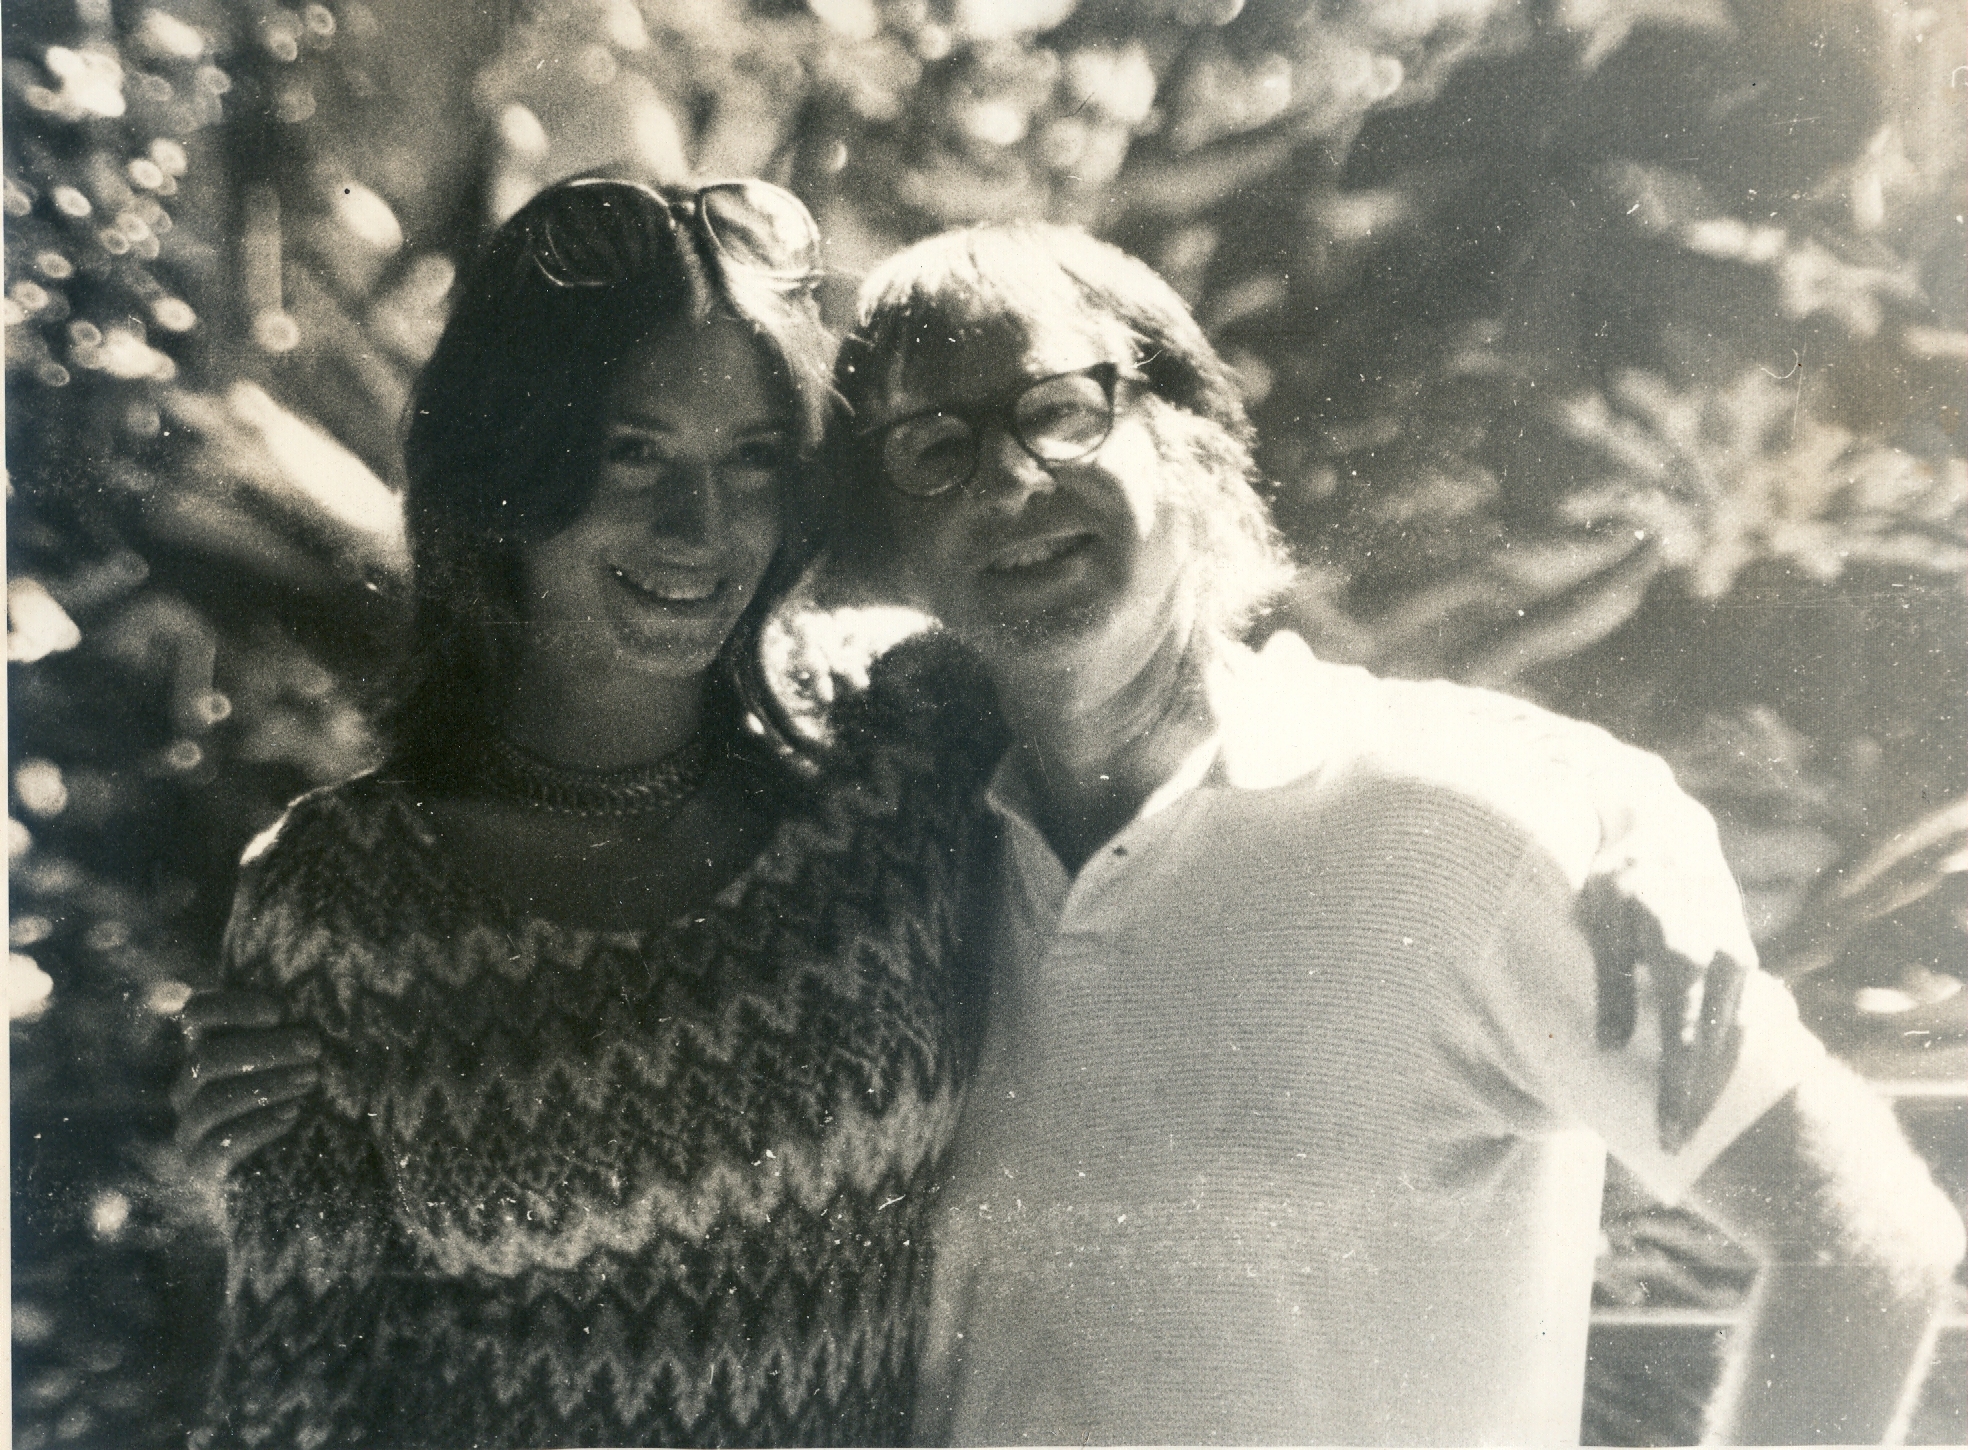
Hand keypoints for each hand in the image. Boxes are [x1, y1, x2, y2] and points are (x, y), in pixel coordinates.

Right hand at [172, 990, 322, 1182]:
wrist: (309, 1166)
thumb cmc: (312, 1095)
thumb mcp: (306, 1055)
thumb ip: (294, 1025)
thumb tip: (303, 993)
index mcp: (209, 1048)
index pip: (197, 1015)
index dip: (232, 1009)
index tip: (278, 1012)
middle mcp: (190, 1088)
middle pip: (205, 1059)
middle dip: (263, 1051)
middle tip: (313, 1049)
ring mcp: (191, 1130)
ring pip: (212, 1102)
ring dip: (266, 1086)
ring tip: (310, 1080)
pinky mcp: (202, 1169)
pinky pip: (218, 1146)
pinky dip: (258, 1127)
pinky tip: (293, 1114)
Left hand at [1581, 872, 1748, 1153]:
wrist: (1666, 831)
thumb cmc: (1619, 877)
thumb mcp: (1602, 920)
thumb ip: (1609, 982)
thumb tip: (1608, 1047)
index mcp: (1684, 957)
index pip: (1683, 1045)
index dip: (1676, 1095)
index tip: (1668, 1137)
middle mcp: (1724, 964)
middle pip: (1714, 1052)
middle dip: (1697, 1102)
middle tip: (1676, 1147)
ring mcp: (1740, 963)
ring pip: (1733, 1038)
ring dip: (1716, 1084)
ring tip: (1694, 1125)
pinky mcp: (1744, 961)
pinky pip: (1742, 1020)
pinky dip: (1727, 1053)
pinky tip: (1715, 1085)